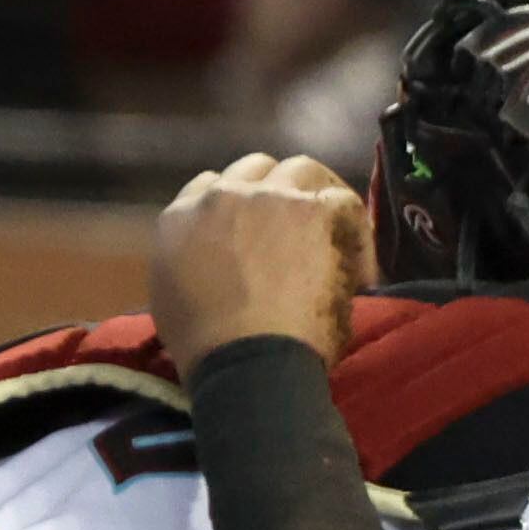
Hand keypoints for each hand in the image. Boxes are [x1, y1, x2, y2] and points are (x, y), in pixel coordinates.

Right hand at [151, 152, 373, 370]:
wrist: (245, 360)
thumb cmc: (206, 347)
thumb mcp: (169, 297)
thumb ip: (188, 259)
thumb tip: (215, 255)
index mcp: (179, 217)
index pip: (209, 186)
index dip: (236, 205)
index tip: (253, 229)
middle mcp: (221, 196)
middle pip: (256, 170)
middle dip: (276, 192)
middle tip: (295, 227)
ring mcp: (269, 197)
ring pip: (301, 170)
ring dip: (314, 195)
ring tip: (330, 230)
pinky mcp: (313, 209)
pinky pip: (343, 199)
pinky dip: (356, 230)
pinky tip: (359, 263)